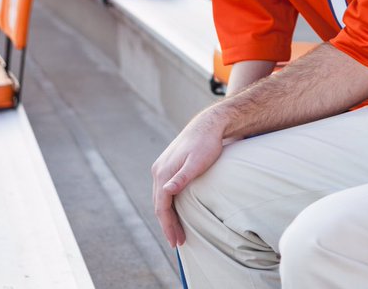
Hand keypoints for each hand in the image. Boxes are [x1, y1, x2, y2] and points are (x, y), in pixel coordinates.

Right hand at [151, 111, 226, 245]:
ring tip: (176, 232)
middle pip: (159, 205)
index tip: (175, 241)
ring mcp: (162, 168)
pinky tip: (175, 212)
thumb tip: (166, 191)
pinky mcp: (168, 167)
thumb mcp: (197, 161)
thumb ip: (182, 177)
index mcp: (163, 172)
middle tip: (177, 242)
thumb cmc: (206, 143)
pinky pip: (165, 191)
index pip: (162, 206)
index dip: (168, 226)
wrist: (208, 124)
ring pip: (161, 199)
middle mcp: (159, 171)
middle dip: (167, 225)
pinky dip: (168, 205)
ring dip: (167, 216)